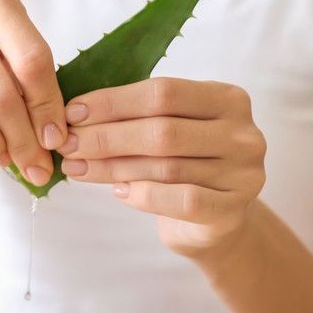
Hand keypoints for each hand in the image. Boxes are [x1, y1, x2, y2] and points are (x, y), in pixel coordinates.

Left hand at [57, 77, 265, 260]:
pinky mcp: (233, 210)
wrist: (216, 219)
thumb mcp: (171, 127)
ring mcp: (243, 173)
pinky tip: (118, 192)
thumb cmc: (185, 163)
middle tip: (68, 144)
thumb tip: (76, 113)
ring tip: (78, 167)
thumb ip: (138, 116)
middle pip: (163, 130)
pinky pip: (183, 200)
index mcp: (227, 98)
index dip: (114, 102)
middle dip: (107, 137)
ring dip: (113, 168)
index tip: (73, 112)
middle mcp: (242, 133)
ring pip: (166, 167)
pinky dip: (145, 195)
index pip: (164, 92)